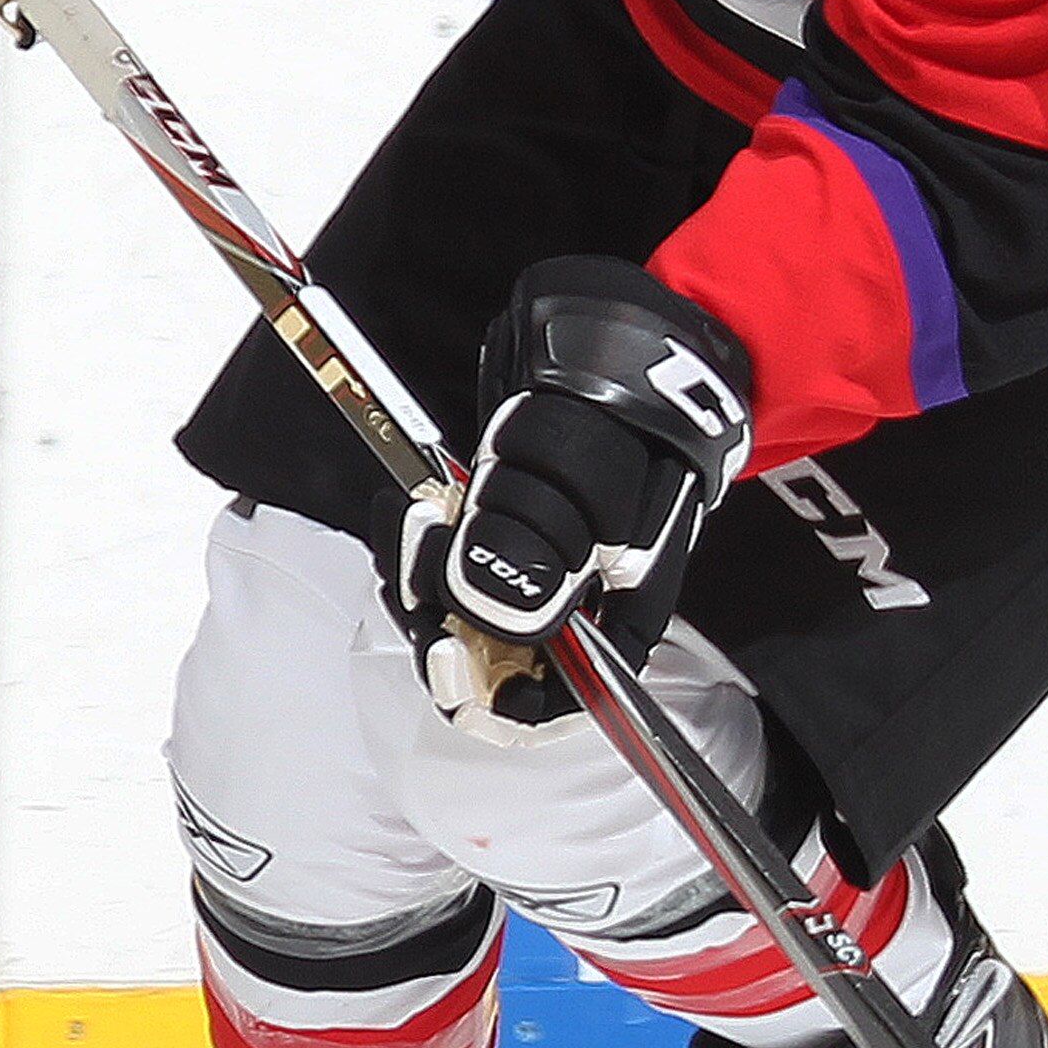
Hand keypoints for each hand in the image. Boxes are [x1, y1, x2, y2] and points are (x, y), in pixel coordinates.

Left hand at [382, 256, 752, 731]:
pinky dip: (418, 545)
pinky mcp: (492, 538)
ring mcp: (529, 574)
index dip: (495, 700)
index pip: (554, 704)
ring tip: (422, 508)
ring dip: (420, 573)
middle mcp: (569, 611)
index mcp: (615, 620)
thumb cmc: (629, 411)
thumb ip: (540, 549)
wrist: (616, 344)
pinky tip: (418, 503)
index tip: (449, 646)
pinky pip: (441, 570)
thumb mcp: (594, 476)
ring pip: (454, 615)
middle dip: (441, 616)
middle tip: (426, 543)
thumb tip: (481, 614)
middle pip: (489, 663)